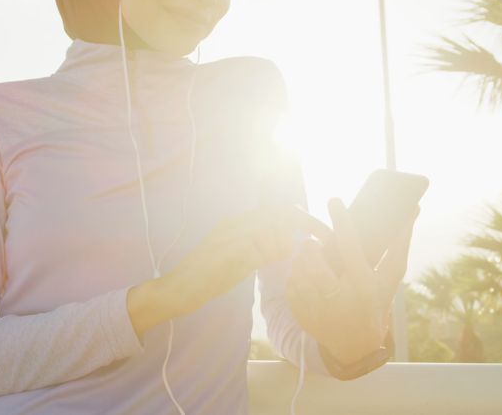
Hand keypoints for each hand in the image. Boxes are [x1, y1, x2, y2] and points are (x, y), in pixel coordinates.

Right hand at [129, 204, 327, 336]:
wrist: (175, 290)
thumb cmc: (207, 278)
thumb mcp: (241, 262)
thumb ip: (263, 252)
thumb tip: (290, 246)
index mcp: (238, 223)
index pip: (276, 210)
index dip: (302, 217)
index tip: (321, 230)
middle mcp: (233, 224)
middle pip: (277, 212)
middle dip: (306, 222)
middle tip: (326, 236)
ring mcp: (228, 236)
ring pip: (270, 224)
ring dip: (293, 237)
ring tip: (308, 250)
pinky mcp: (225, 252)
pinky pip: (258, 245)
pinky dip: (276, 250)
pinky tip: (289, 259)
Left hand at [287, 197, 418, 364]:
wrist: (356, 346)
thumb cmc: (376, 302)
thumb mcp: (389, 278)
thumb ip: (399, 243)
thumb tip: (413, 208)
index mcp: (362, 284)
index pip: (350, 245)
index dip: (342, 220)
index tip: (334, 200)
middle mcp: (340, 297)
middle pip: (315, 260)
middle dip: (310, 247)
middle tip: (311, 241)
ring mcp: (318, 308)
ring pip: (300, 271)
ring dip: (302, 260)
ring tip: (309, 258)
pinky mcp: (302, 314)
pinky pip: (291, 285)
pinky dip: (296, 276)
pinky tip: (304, 276)